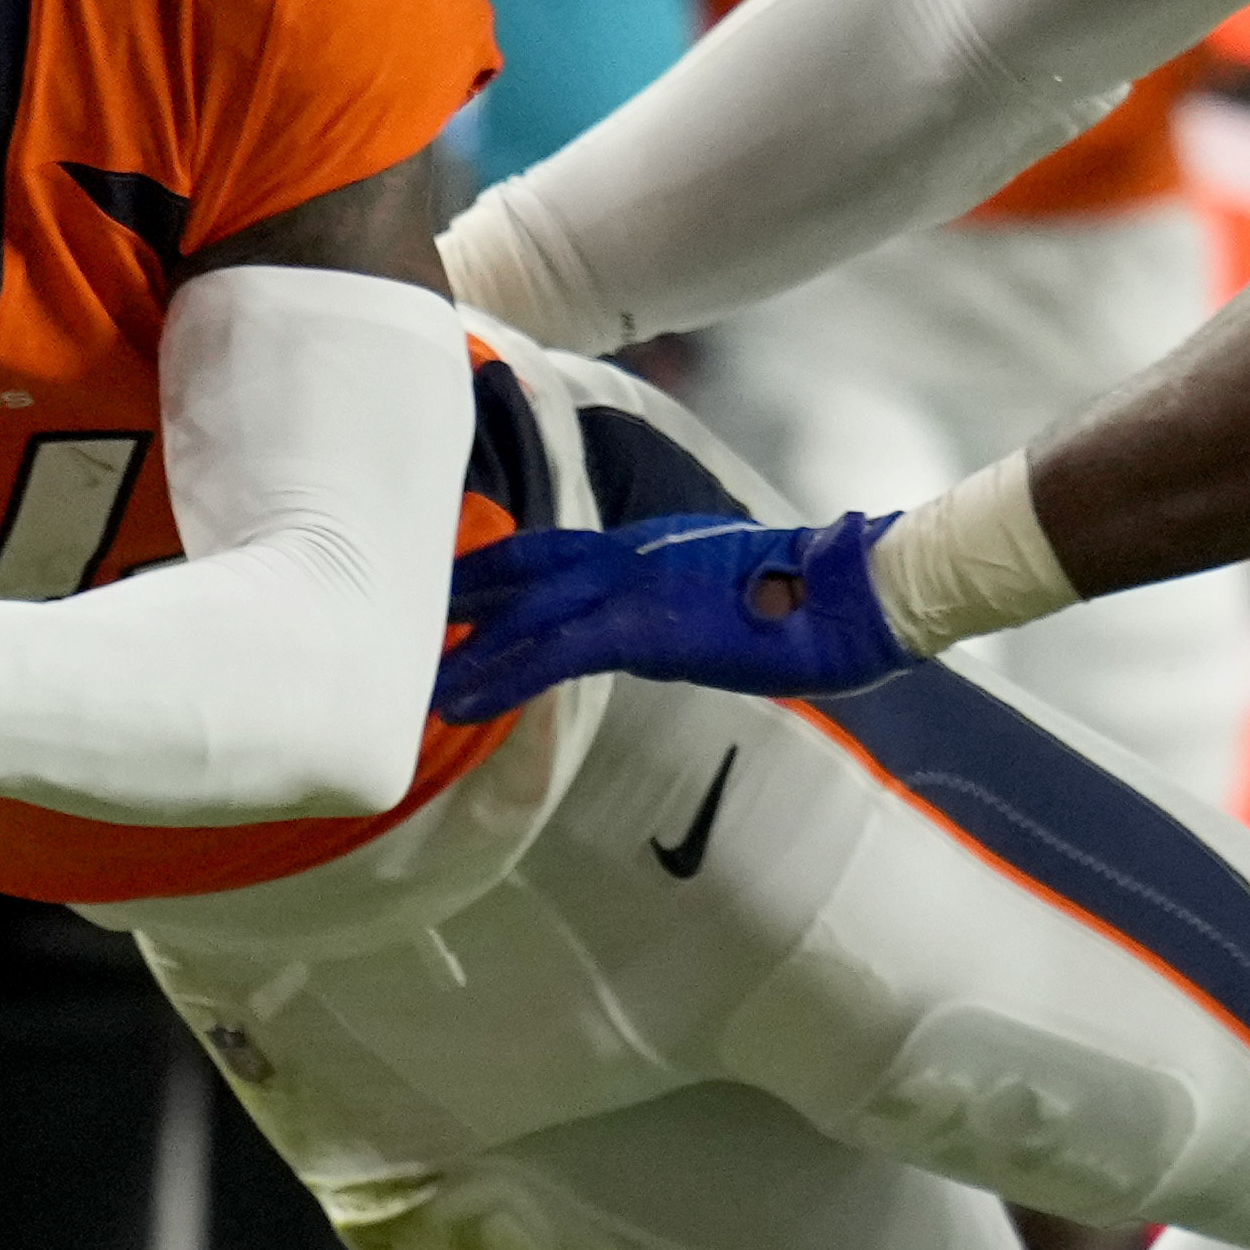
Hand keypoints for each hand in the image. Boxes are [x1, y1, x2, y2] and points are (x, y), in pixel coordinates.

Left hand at [436, 511, 907, 717]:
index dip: (494, 570)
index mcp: (647, 547)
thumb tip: (672, 627)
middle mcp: (626, 554)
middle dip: (459, 597)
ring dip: (463, 649)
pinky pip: (548, 653)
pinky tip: (457, 702)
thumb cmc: (814, 599)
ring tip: (409, 683)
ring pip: (521, 614)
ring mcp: (628, 586)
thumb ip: (684, 603)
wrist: (850, 596)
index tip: (453, 591)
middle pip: (518, 568)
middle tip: (399, 624)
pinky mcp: (637, 626)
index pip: (549, 550)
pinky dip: (498, 675)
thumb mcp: (731, 593)